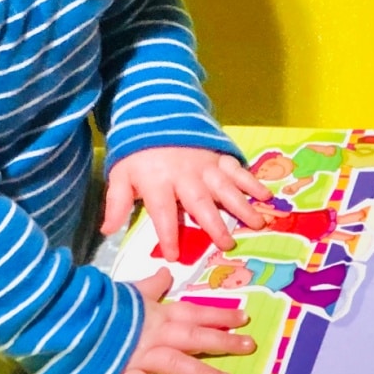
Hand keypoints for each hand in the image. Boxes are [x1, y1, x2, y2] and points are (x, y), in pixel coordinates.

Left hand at [101, 146, 271, 258]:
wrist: (154, 115)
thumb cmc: (137, 154)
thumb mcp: (120, 175)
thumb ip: (116, 203)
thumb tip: (107, 231)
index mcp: (157, 182)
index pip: (163, 213)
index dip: (169, 235)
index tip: (176, 257)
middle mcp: (184, 176)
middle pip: (200, 202)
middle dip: (214, 223)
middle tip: (228, 244)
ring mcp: (204, 165)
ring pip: (224, 186)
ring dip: (241, 205)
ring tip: (257, 223)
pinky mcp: (217, 157)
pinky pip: (237, 169)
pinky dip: (252, 181)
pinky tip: (266, 195)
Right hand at [108, 270, 254, 373]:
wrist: (67, 316)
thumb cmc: (96, 303)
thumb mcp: (125, 288)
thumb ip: (149, 286)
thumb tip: (166, 272)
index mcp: (155, 313)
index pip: (193, 312)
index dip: (218, 315)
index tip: (244, 318)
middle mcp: (154, 334)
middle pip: (193, 337)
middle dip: (222, 341)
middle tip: (249, 346)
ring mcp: (139, 355)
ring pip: (177, 363)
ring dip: (203, 373)